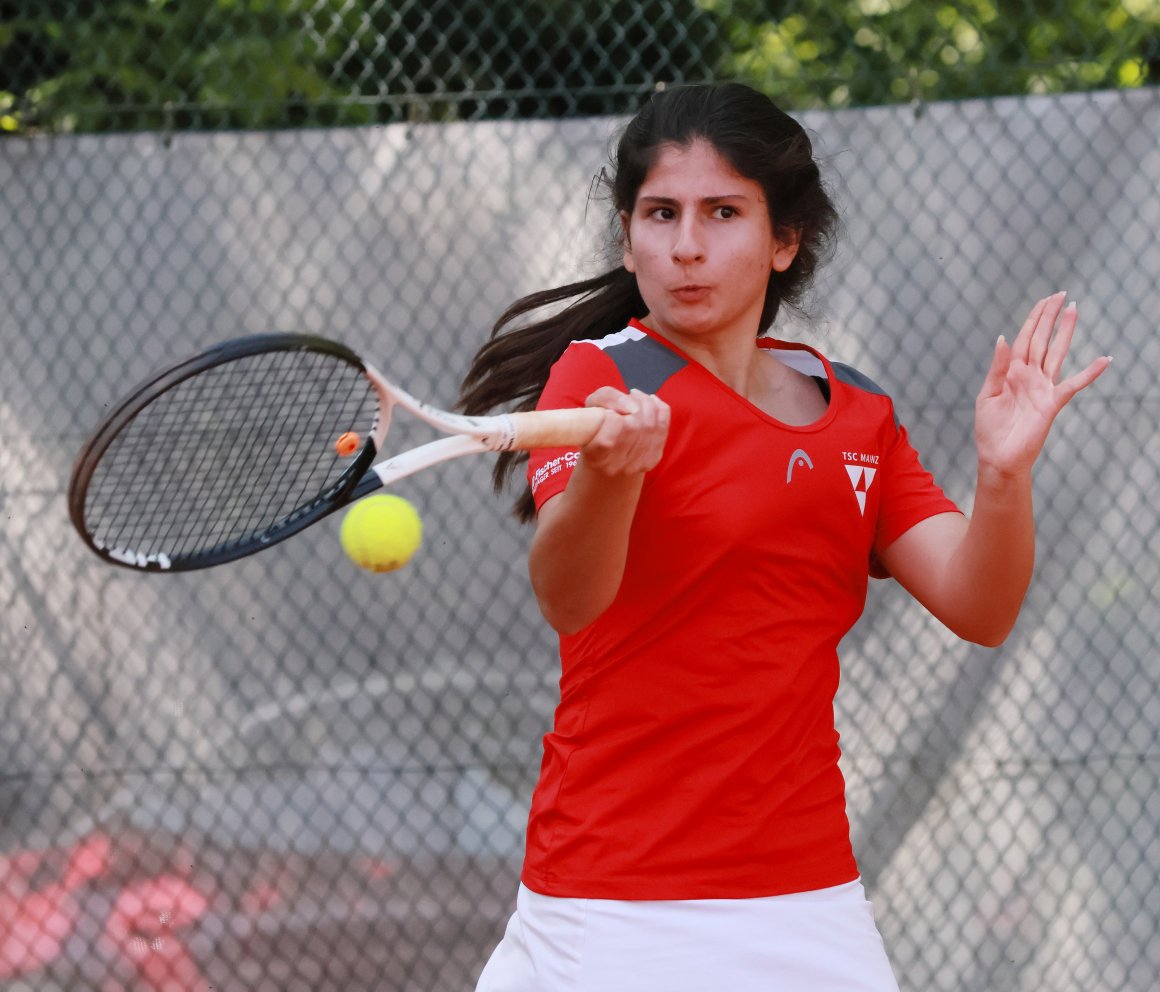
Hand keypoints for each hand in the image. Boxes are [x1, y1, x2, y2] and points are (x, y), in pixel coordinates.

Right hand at [580, 386, 669, 475]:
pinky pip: (663, 425)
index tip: (609, 411)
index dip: (612, 417)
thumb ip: (606, 398)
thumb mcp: (590, 408)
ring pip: (650, 424)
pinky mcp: (653, 459)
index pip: (608, 437)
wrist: (608, 456)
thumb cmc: (596, 427)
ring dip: (644, 403)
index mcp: (594, 457)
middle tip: (623, 401)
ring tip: (634, 398)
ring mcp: (636, 465)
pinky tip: (649, 402)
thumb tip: (631, 404)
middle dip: (631, 406)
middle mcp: (615, 467)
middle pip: (633, 427)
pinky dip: (658, 408)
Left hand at [974, 292, 1110, 476]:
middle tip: (1061, 294)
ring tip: (1074, 310)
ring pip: (1056, 353)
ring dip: (1065, 332)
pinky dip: (1090, 372)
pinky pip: (1074, 385)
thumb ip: (997, 367)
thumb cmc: (990, 429)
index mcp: (1012, 372)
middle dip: (1049, 317)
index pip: (1024, 339)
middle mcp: (1030, 376)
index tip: (1045, 300)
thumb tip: (1003, 338)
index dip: (1034, 319)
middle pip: (1042, 339)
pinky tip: (1105, 359)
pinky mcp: (1052, 403)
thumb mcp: (987, 395)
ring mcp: (1043, 387)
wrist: (998, 457)